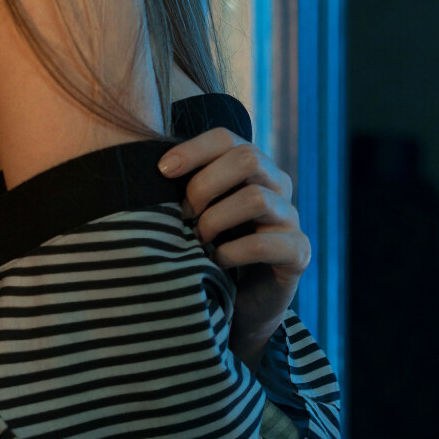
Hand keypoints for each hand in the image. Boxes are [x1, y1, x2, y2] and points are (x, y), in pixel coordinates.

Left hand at [157, 128, 310, 370]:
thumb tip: (140, 169)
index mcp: (249, 165)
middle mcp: (276, 183)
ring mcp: (290, 216)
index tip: (162, 170)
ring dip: (215, 221)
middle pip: (246, 158)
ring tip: (198, 240)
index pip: (226, 138)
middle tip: (183, 214)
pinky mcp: (298, 252)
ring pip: (255, 198)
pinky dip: (232, 252)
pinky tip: (216, 261)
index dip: (192, 149)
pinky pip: (266, 243)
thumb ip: (178, 186)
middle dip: (204, 186)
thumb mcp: (191, 210)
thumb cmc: (207, 244)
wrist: (239, 300)